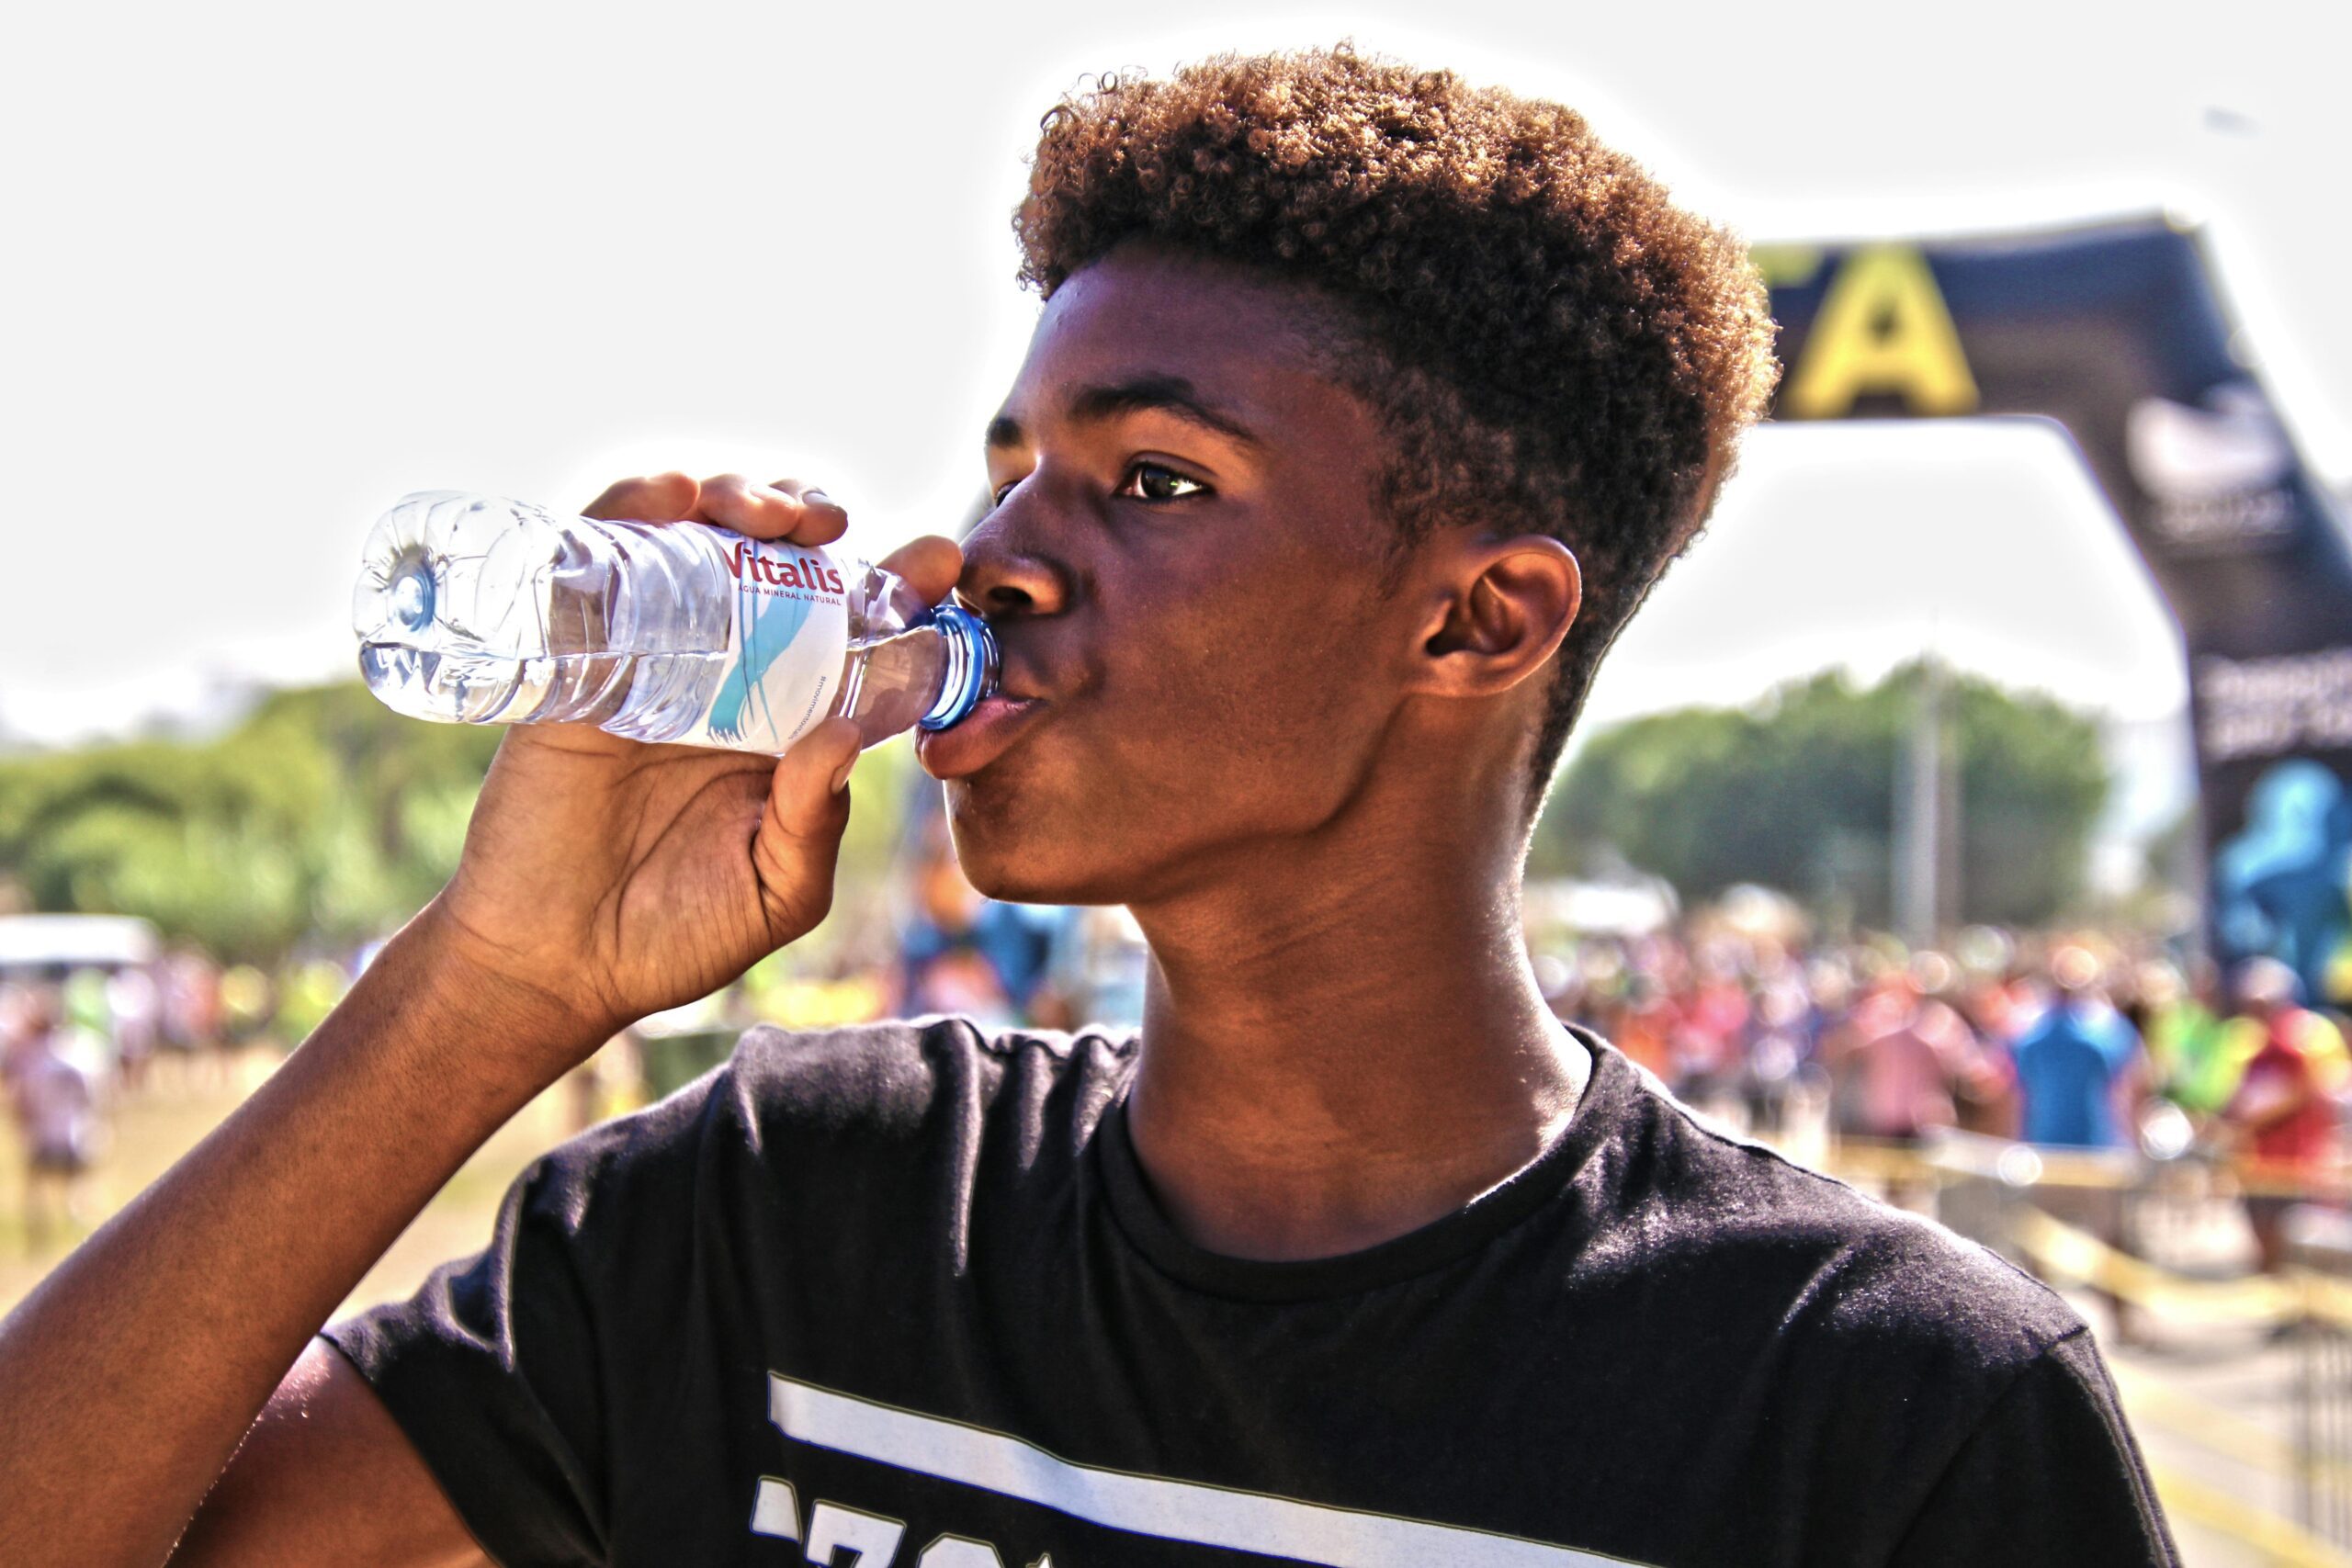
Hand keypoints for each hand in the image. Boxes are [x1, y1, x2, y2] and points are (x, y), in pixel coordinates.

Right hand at [419, 472, 963, 1063]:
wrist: (551, 962)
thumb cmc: (673, 934)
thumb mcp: (776, 891)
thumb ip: (815, 822)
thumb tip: (842, 736)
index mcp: (789, 721)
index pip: (852, 633)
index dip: (895, 586)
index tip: (937, 559)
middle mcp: (727, 674)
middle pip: (775, 561)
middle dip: (811, 519)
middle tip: (834, 526)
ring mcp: (651, 657)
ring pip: (698, 540)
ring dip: (737, 498)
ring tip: (767, 518)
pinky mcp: (578, 655)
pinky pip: (602, 557)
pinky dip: (636, 508)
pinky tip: (673, 499)